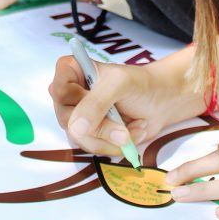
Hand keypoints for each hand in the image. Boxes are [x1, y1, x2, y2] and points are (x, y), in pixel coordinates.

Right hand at [50, 55, 195, 158]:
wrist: (161, 104)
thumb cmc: (140, 84)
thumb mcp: (120, 85)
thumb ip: (97, 103)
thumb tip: (76, 128)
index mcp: (73, 71)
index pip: (58, 87)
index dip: (72, 99)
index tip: (96, 101)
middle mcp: (70, 95)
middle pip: (67, 119)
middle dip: (100, 127)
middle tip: (123, 127)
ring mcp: (79, 117)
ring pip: (79, 138)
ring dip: (109, 138)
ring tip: (130, 130)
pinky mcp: (90, 134)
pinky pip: (92, 148)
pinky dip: (113, 145)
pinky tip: (129, 134)